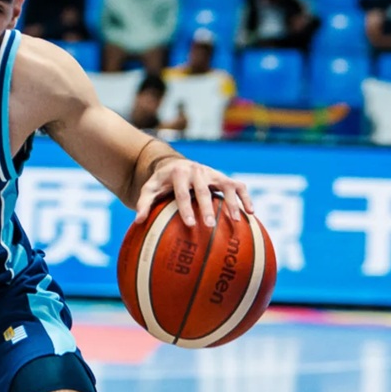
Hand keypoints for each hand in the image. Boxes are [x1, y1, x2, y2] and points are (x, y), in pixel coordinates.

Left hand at [134, 157, 252, 228]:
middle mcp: (197, 171)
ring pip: (226, 186)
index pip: (182, 192)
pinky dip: (246, 198)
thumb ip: (144, 203)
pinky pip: (238, 186)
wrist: (176, 165)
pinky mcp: (223, 177)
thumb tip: (138, 221)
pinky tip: (251, 214)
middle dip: (208, 208)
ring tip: (237, 221)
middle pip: (203, 191)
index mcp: (178, 173)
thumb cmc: (162, 182)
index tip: (190, 224)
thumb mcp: (149, 189)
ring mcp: (212, 173)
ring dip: (232, 203)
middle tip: (211, 226)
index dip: (186, 208)